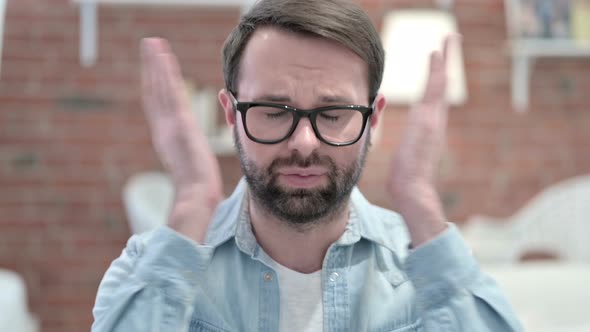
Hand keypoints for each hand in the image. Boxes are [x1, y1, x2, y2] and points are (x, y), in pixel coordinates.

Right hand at [140, 38, 222, 243]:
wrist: (197, 197)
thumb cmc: (198, 188)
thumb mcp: (191, 166)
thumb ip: (187, 155)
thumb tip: (191, 155)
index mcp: (166, 137)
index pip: (158, 105)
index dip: (153, 84)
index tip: (152, 68)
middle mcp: (164, 128)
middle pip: (154, 91)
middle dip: (150, 67)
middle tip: (148, 45)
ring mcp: (170, 125)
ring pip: (160, 88)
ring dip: (156, 63)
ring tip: (152, 42)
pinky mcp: (180, 123)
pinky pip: (170, 93)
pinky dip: (165, 73)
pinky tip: (163, 56)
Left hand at [388, 36, 457, 246]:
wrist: (413, 191)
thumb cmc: (405, 180)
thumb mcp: (402, 155)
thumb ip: (404, 143)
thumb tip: (400, 139)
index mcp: (429, 129)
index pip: (433, 98)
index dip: (436, 80)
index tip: (438, 64)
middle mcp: (435, 122)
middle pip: (441, 86)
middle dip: (445, 63)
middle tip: (451, 40)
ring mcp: (433, 120)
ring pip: (440, 84)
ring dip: (443, 60)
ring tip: (448, 38)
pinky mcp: (428, 121)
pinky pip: (434, 90)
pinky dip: (437, 71)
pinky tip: (437, 53)